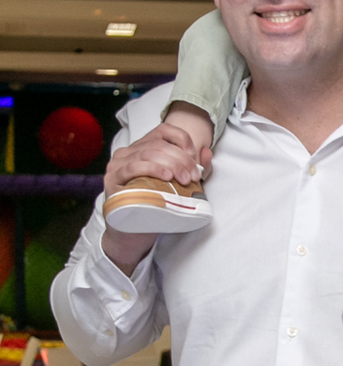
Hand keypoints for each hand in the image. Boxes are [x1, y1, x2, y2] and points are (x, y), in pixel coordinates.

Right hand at [101, 124, 212, 274]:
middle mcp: (128, 152)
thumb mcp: (180, 185)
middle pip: (159, 145)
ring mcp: (118, 164)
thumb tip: (207, 152)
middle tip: (194, 177)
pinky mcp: (112, 179)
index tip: (194, 158)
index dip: (182, 139)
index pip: (163, 131)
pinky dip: (153, 169)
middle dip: (181, 159)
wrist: (133, 234)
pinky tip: (166, 177)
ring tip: (185, 180)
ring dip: (172, 164)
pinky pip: (133, 166)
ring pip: (148, 153)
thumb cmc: (155, 207)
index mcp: (142, 149)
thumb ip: (194, 169)